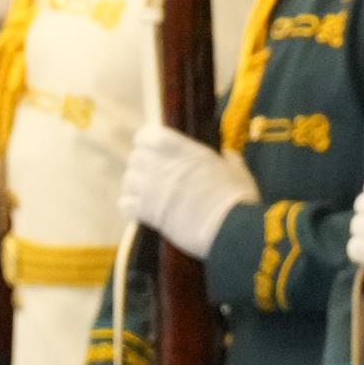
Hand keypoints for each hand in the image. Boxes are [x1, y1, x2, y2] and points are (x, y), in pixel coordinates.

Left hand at [118, 124, 253, 258]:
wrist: (230, 229)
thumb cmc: (237, 199)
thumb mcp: (239, 172)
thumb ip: (230, 160)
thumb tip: (228, 154)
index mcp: (187, 151)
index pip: (150, 135)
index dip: (146, 140)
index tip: (149, 146)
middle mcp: (166, 165)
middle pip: (135, 157)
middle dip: (140, 165)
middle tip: (150, 175)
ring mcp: (154, 189)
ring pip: (128, 180)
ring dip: (134, 186)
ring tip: (144, 195)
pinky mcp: (148, 212)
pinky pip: (124, 204)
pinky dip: (129, 206)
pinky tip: (140, 211)